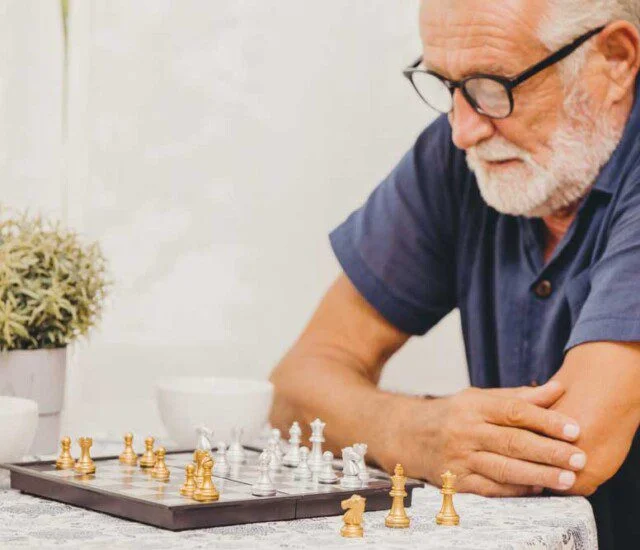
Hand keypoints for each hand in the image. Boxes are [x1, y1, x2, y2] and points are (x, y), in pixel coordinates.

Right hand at [378, 381, 586, 496]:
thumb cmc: (451, 414)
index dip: (545, 420)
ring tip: (568, 479)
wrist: (407, 434)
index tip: (574, 428)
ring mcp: (459, 457)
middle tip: (579, 457)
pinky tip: (538, 489)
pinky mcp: (456, 481)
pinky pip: (490, 488)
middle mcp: (465, 431)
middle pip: (512, 442)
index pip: (514, 411)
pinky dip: (516, 490)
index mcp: (473, 406)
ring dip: (538, 475)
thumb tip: (557, 389)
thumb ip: (518, 397)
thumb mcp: (479, 398)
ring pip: (504, 468)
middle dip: (549, 451)